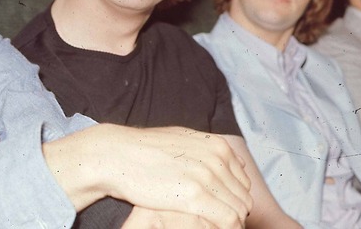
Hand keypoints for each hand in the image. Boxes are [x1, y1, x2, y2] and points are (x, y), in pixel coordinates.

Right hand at [42, 124, 252, 227]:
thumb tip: (226, 157)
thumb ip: (206, 149)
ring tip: (212, 226)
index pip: (243, 180)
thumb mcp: (182, 139)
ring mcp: (207, 177)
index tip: (220, 209)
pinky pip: (228, 220)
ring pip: (239, 210)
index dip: (234, 198)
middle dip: (234, 212)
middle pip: (243, 196)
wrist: (117, 155)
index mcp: (218, 145)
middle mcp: (217, 159)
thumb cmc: (144, 149)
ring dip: (230, 222)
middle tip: (216, 221)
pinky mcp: (195, 196)